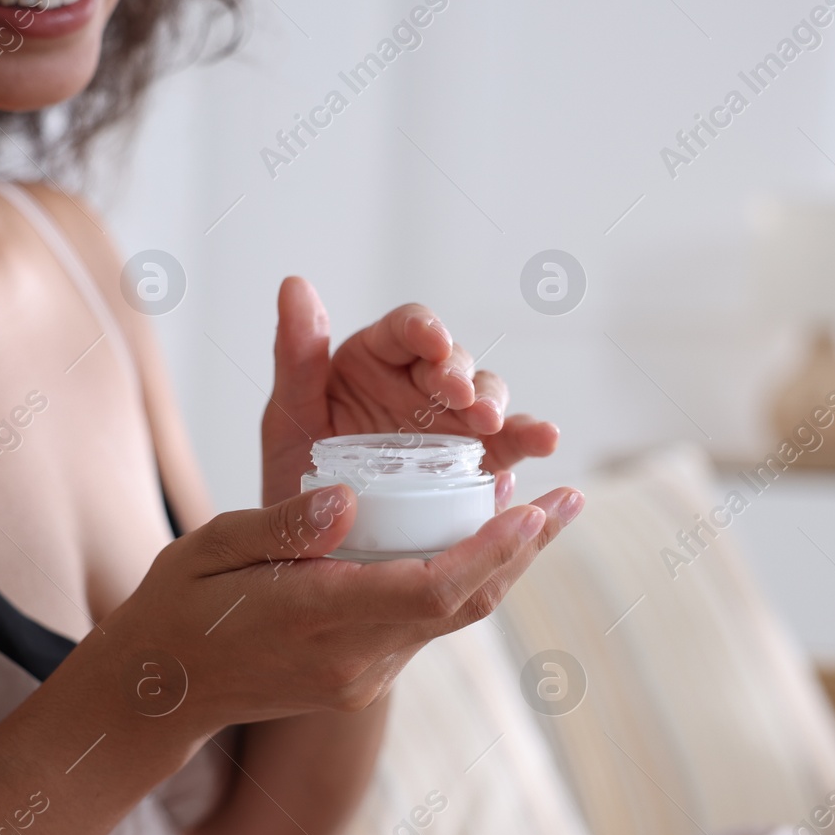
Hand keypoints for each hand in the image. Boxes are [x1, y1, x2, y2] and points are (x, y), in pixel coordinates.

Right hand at [96, 481, 584, 734]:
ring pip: (453, 619)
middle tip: (569, 499)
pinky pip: (428, 626)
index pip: (429, 589)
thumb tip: (348, 497)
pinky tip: (477, 542)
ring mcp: (361, 677)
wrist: (162, 692)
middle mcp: (353, 659)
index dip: (491, 550)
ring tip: (541, 514)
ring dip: (501, 567)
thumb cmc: (179, 604)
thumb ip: (283, 526)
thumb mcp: (212, 547)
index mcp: (315, 618)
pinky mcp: (362, 679)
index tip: (534, 508)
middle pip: (462, 606)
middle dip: (523, 553)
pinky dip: (463, 582)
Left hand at [261, 277, 560, 505]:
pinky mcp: (479, 461)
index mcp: (375, 361)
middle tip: (457, 398)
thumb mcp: (289, 417)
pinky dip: (531, 437)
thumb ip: (295, 354)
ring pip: (486, 396)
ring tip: (489, 423)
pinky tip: (545, 438)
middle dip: (460, 374)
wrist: (315, 550)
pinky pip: (510, 444)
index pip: (407, 329)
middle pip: (454, 361)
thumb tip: (295, 285)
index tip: (432, 343)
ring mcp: (451, 424)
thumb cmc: (295, 477)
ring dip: (494, 403)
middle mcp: (419, 385)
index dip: (425, 330)